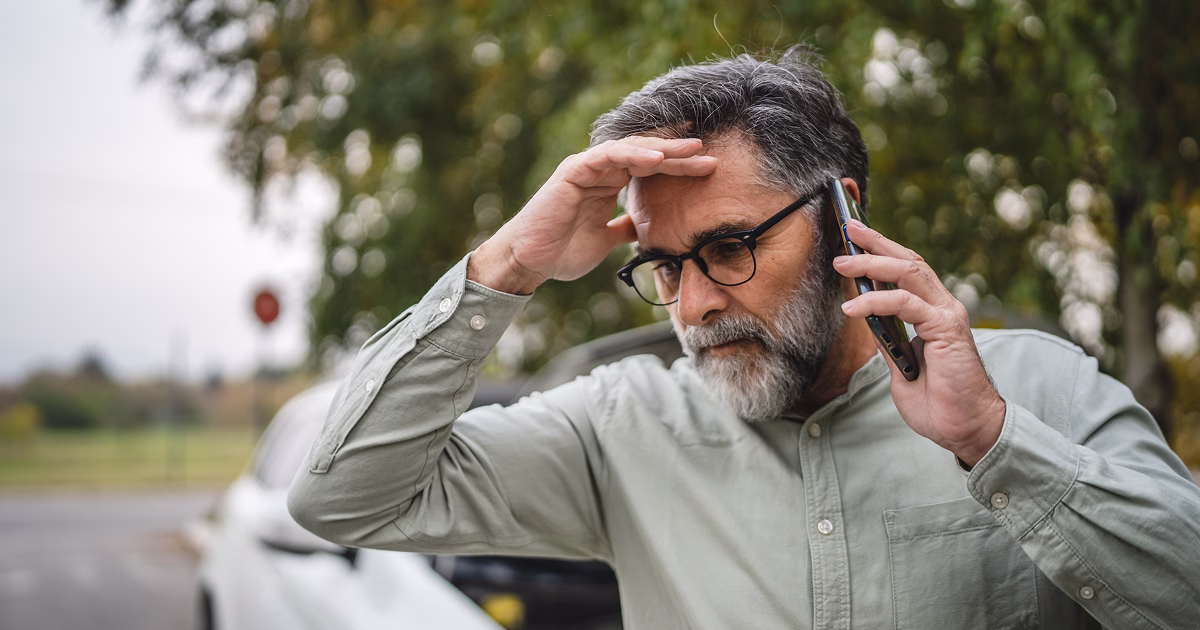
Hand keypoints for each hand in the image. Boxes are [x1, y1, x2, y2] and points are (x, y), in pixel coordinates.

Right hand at [468, 137, 716, 293]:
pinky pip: (608, 156)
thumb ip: (622, 229)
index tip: (708, 168)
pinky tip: (656, 158)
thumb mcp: (604, 241)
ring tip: (691, 150)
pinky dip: (633, 154)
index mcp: (609, 184)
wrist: (530, 261)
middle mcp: (600, 170)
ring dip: (663, 149)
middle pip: (647, 154)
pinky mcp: (574, 170)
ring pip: (631, 149)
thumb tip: (642, 228)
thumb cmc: (561, 251)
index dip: (678, 166)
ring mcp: (587, 167)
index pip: (650, 168)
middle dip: (678, 154)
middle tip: (709, 153)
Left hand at [832, 219, 1005, 466]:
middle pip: (908, 261)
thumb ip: (888, 340)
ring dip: (872, 263)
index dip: (881, 251)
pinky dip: (877, 301)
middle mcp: (942, 307)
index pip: (906, 271)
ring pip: (908, 273)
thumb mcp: (899, 365)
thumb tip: (864, 317)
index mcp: (932, 313)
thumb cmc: (937, 402)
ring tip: (842, 262)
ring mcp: (947, 315)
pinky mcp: (946, 329)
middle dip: (876, 242)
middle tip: (847, 227)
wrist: (965, 429)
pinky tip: (853, 307)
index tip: (853, 238)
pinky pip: (907, 304)